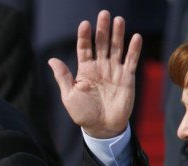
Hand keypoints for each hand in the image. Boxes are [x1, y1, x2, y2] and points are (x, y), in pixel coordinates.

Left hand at [48, 10, 141, 138]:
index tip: (85, 24)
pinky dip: (134, 49)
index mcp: (85, 70)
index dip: (84, 36)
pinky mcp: (127, 78)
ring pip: (116, 48)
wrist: (103, 129)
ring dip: (118, 34)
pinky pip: (131, 61)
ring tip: (118, 20)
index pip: (84, 48)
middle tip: (104, 13)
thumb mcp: (69, 96)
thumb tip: (51, 60)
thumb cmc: (84, 114)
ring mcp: (114, 71)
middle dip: (102, 29)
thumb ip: (63, 77)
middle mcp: (100, 67)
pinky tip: (135, 37)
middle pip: (101, 44)